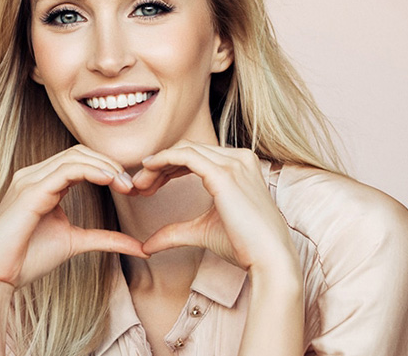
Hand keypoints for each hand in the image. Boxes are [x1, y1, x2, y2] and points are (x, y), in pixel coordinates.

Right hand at [0, 145, 147, 291]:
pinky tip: (108, 180)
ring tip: (123, 184)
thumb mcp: (76, 242)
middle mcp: (34, 175)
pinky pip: (65, 170)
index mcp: (43, 182)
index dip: (107, 167)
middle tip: (130, 184)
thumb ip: (105, 238)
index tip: (130, 187)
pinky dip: (91, 171)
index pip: (80, 159)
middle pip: (80, 152)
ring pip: (74, 157)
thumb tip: (140, 246)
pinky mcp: (29, 191)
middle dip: (109, 164)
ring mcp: (29, 180)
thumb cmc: (27, 258)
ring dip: (104, 166)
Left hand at [134, 141, 300, 274]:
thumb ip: (176, 232)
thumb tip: (146, 246)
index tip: (148, 186)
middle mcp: (239, 158)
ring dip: (157, 164)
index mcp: (240, 166)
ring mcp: (233, 163)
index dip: (168, 168)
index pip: (197, 156)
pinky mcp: (224, 173)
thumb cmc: (244, 246)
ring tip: (139, 184)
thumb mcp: (203, 231)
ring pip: (184, 150)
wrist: (269, 259)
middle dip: (160, 165)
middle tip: (138, 185)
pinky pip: (185, 155)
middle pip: (188, 150)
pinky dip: (163, 160)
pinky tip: (147, 171)